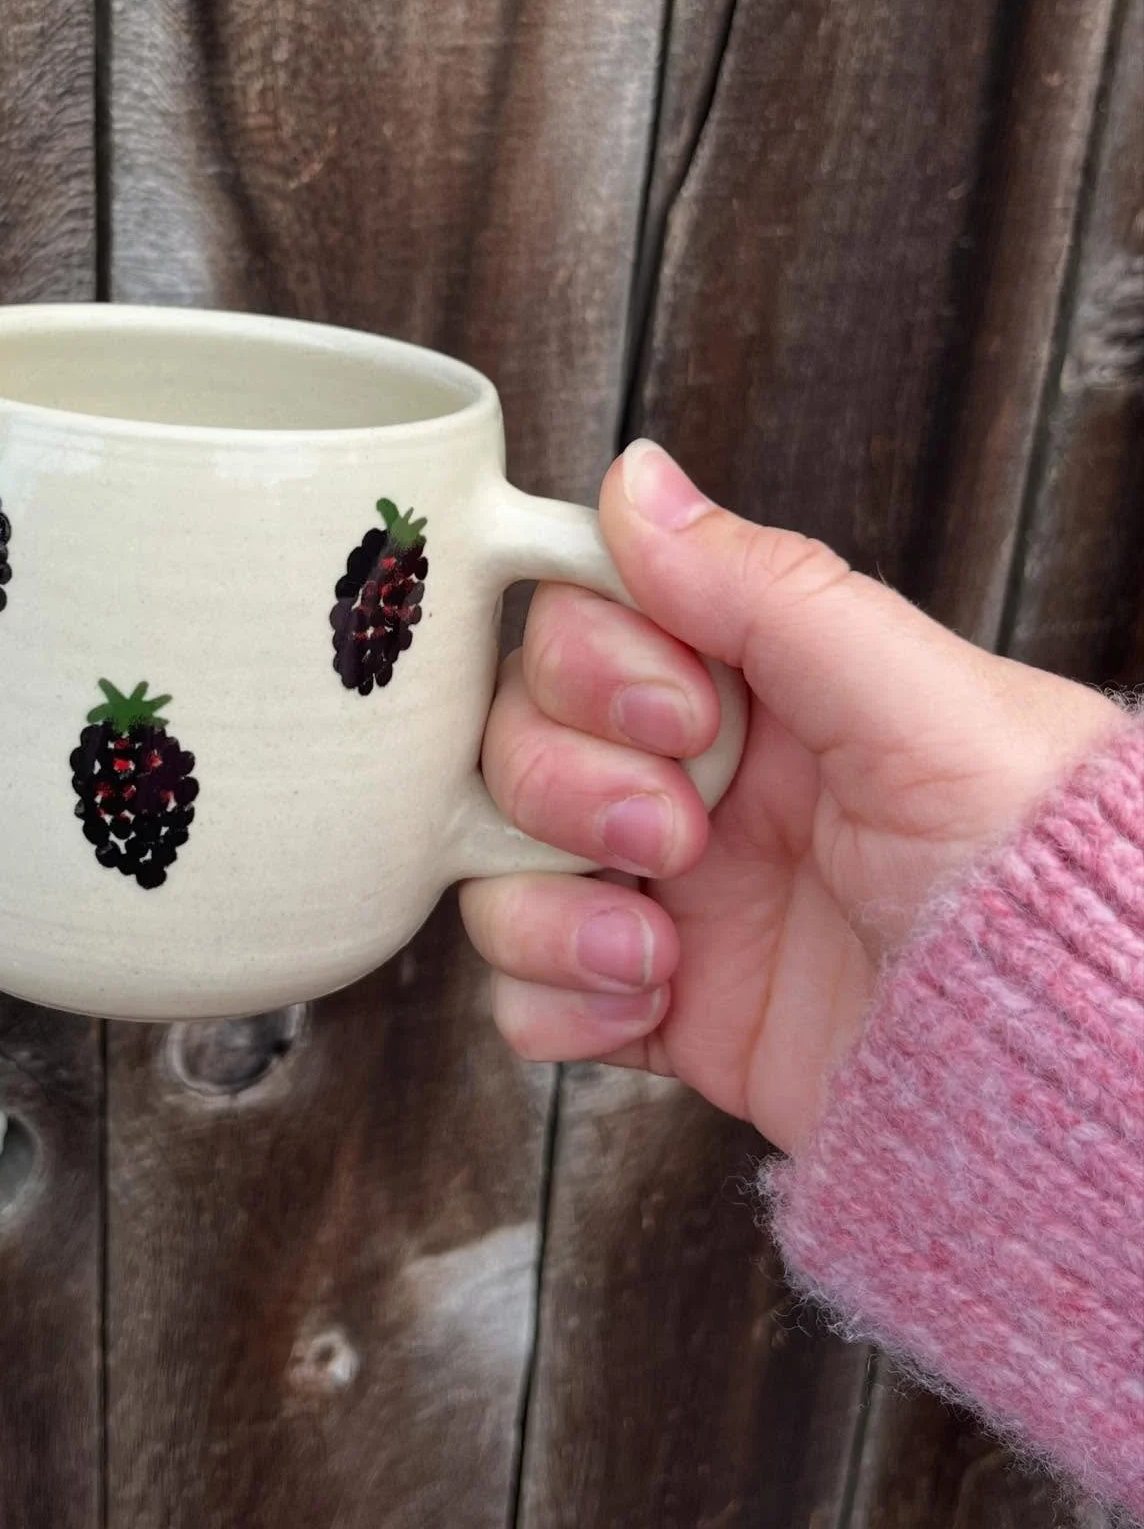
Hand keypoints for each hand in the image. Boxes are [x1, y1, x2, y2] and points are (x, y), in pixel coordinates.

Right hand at [460, 439, 1123, 1152]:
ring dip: (546, 907)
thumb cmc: (1029, 874)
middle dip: (570, 789)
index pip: (582, 621)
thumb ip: (769, 588)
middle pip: (518, 738)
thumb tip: (636, 478)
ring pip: (496, 861)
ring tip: (655, 951)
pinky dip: (556, 1002)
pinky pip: (523, 992)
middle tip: (677, 834)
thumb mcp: (919, 705)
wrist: (1050, 1070)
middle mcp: (695, 778)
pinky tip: (646, 1005)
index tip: (680, 713)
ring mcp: (667, 895)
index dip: (594, 664)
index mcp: (757, 687)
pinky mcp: (654, 1005)